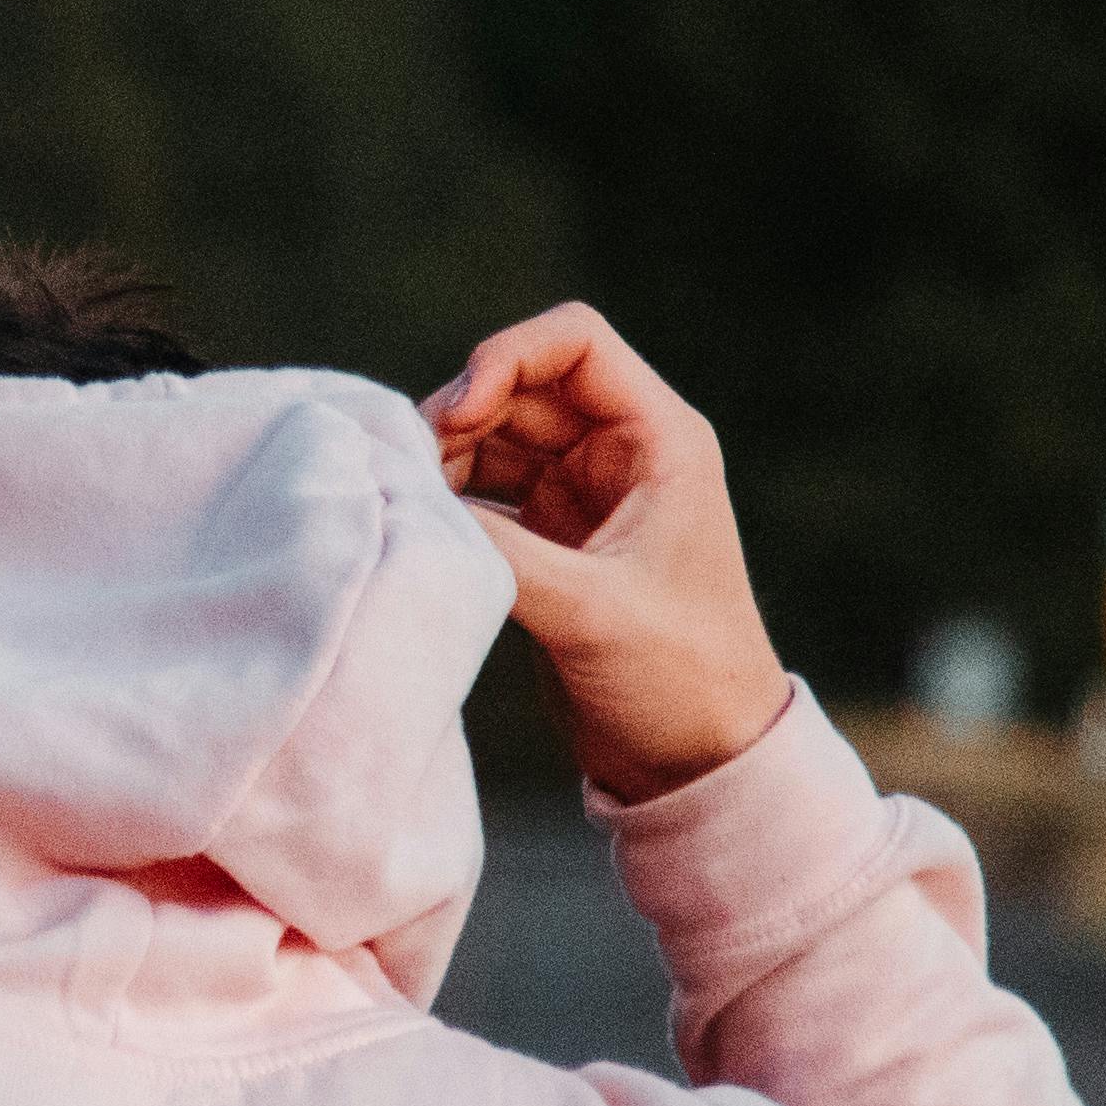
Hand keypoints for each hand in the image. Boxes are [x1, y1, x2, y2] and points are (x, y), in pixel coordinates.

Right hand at [425, 303, 794, 804]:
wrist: (699, 762)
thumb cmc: (679, 679)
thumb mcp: (589, 610)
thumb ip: (501, 550)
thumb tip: (408, 500)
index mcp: (660, 441)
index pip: (575, 343)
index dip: (506, 358)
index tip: (458, 414)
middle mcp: (623, 453)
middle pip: (519, 386)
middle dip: (458, 414)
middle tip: (406, 469)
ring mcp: (585, 494)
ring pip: (495, 435)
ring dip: (445, 457)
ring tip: (405, 499)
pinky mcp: (554, 539)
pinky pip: (487, 489)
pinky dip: (450, 498)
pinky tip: (418, 523)